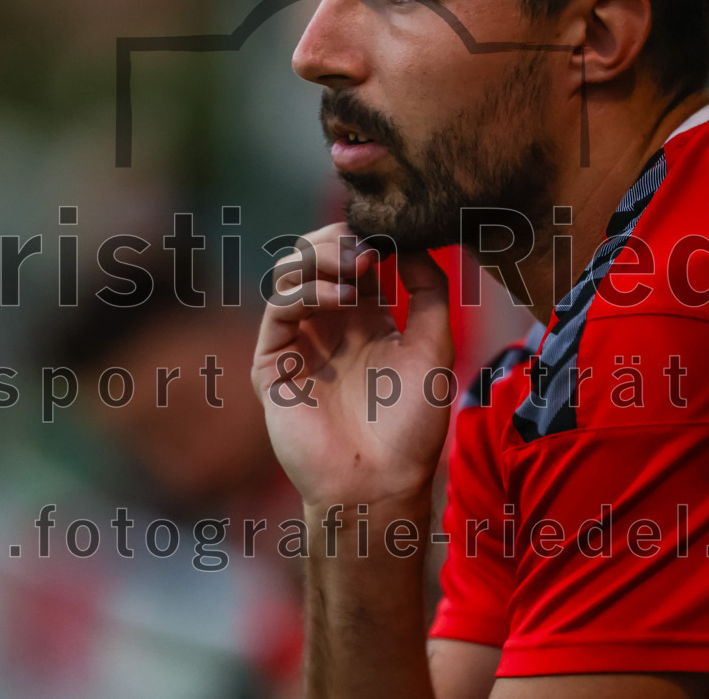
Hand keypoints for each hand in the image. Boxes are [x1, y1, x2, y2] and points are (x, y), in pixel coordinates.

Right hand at [252, 222, 454, 509]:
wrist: (380, 481)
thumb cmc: (411, 424)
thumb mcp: (434, 346)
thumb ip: (429, 291)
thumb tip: (415, 243)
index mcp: (366, 318)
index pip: (355, 258)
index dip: (369, 237)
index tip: (393, 227)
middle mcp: (329, 324)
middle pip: (317, 257)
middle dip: (340, 239)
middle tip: (368, 240)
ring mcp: (299, 340)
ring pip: (292, 273)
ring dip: (322, 257)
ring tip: (357, 263)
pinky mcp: (274, 361)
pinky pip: (280, 308)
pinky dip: (309, 292)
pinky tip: (343, 298)